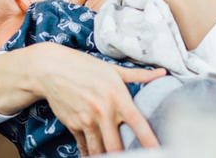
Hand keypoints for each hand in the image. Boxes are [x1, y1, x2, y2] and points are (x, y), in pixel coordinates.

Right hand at [33, 42, 165, 155]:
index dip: (149, 140)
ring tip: (115, 157)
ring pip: (99, 151)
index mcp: (117, 95)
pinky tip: (96, 155)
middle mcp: (102, 110)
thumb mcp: (113, 69)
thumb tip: (162, 73)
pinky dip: (90, 153)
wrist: (53, 68)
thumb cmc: (86, 67)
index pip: (137, 123)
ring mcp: (86, 120)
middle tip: (135, 156)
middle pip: (117, 146)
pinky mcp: (73, 125)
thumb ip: (140, 75)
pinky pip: (85, 146)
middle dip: (126, 156)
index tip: (158, 151)